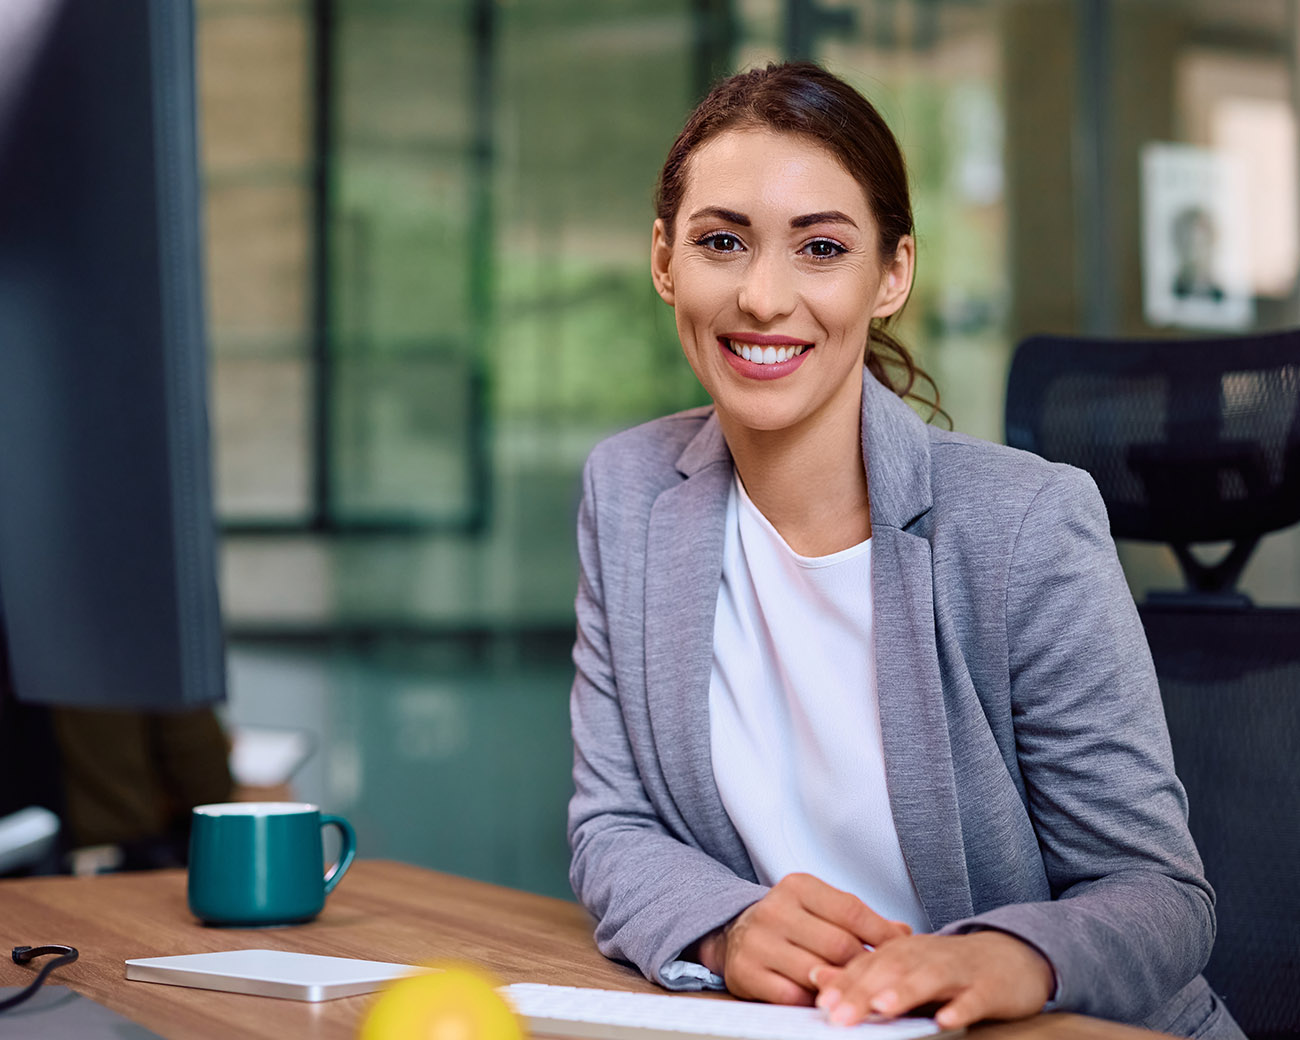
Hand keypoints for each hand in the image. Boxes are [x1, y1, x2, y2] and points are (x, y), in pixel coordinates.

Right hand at [689, 874, 912, 1005]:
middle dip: (866, 966)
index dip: (882, 934)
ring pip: (818, 973)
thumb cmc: (790, 921)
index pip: (851, 910)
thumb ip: (859, 919)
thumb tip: (904, 934)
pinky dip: (814, 1002)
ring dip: (843, 987)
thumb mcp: (821, 908)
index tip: (902, 952)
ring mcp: (758, 942)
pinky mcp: (746, 973)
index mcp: (797, 886)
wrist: (734, 933)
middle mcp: (774, 909)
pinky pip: (793, 996)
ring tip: (862, 993)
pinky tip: (828, 1001)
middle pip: (838, 945)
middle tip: (885, 980)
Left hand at [809, 931, 1054, 1028]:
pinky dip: (961, 1007)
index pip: (868, 965)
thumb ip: (863, 977)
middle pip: (893, 970)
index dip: (844, 983)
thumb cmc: (949, 970)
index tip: (820, 1003)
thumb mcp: (905, 969)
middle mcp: (928, 956)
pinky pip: (975, 997)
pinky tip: (946, 1020)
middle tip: (839, 1016)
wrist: (1012, 956)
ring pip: (930, 978)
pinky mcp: (991, 987)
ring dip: (906, 992)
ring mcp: (960, 970)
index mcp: (904, 952)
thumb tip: (817, 979)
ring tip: (883, 1008)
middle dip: (865, 993)